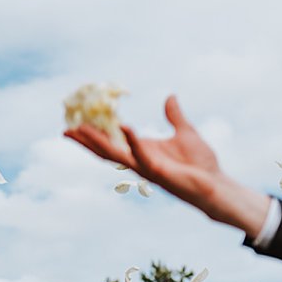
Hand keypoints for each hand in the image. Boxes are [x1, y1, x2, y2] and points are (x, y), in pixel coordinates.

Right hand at [64, 95, 273, 237]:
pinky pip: (142, 155)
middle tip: (66, 130)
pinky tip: (125, 127)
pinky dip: (133, 141)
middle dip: (86, 141)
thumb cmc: (201, 164)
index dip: (95, 135)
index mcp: (143, 151)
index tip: (77, 123)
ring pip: (116, 155)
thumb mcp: (185, 132)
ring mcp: (147, 168)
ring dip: (98, 142)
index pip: (113, 142)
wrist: (215, 184)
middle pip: (106, 151)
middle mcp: (140, 161)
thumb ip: (174, 116)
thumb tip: (170, 97)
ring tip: (82, 129)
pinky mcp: (159, 173)